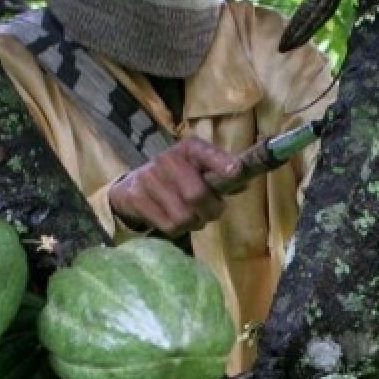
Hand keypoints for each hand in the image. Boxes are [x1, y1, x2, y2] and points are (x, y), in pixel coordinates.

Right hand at [107, 137, 241, 236]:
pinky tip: (175, 219)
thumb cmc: (179, 177)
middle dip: (212, 210)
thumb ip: (223, 177)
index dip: (220, 162)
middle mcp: (166, 158)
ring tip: (193, 216)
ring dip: (195, 222)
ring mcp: (148, 178)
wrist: (134, 185)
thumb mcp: (200, 170)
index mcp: (188, 148)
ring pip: (183, 216)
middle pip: (196, 194)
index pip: (204, 152)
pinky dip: (178, 229)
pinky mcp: (135, 198)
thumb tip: (244, 181)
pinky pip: (168, 226)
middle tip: (214, 212)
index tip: (236, 171)